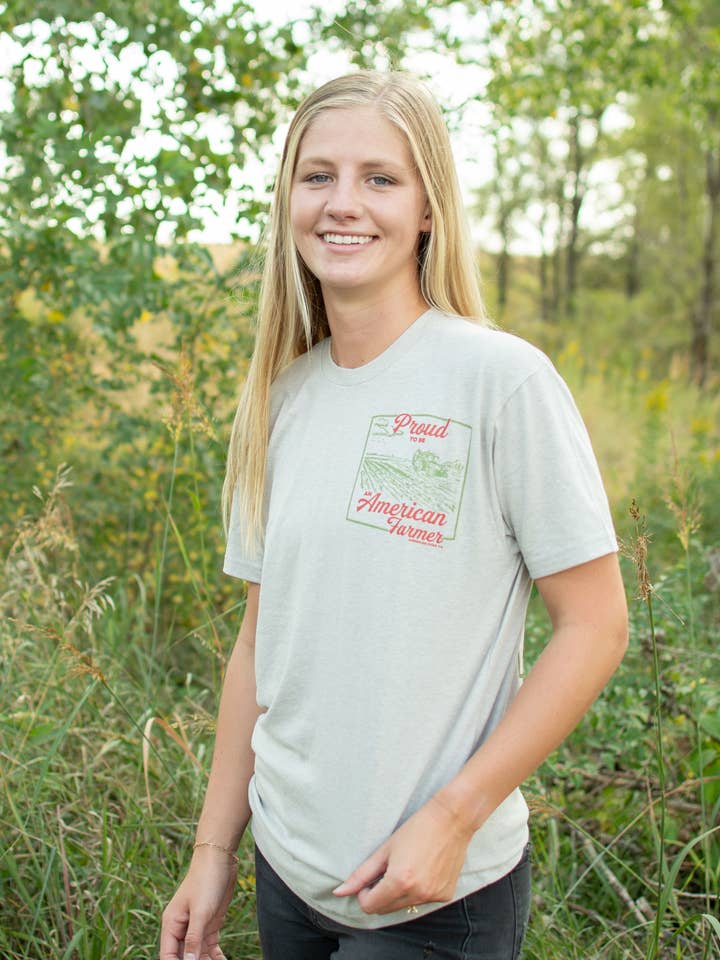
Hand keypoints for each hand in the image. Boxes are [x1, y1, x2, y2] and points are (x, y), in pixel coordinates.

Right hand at [160, 847, 237, 959]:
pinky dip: (215, 957)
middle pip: (182, 956)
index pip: (168, 955)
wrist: (220, 860)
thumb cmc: (206, 880)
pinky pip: (209, 947)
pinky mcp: (209, 924)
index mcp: (171, 924)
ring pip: (196, 954)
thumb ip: (193, 938)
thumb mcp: (200, 912)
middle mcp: (181, 928)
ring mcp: (196, 927)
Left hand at [332, 795, 473, 914]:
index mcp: (399, 882)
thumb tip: (338, 892)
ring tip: (407, 866)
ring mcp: (433, 897)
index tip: (370, 877)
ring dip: (399, 893)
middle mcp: (417, 894)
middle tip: (387, 869)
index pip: (369, 906)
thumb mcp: (385, 849)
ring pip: (404, 907)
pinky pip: (422, 901)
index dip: (365, 893)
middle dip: (380, 894)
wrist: (452, 820)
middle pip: (385, 909)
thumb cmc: (416, 829)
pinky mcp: (445, 896)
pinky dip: (417, 891)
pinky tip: (424, 869)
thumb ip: (361, 874)